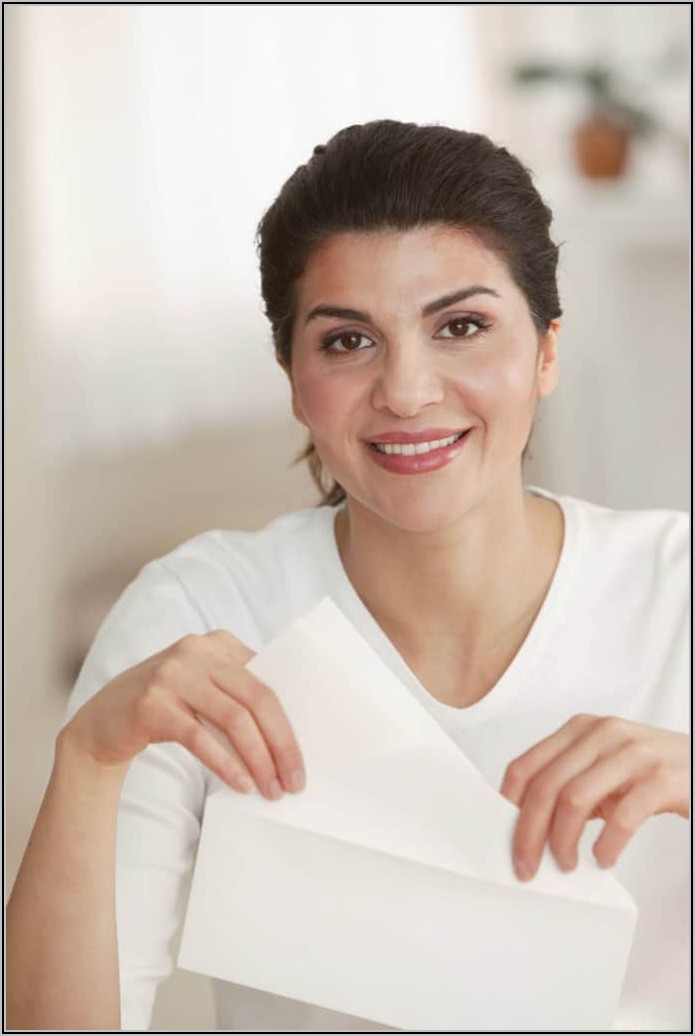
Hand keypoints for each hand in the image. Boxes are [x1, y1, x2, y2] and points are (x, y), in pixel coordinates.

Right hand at [62, 630, 304, 799]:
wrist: (101, 723)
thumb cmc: (166, 710)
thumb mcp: (204, 690)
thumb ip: (240, 698)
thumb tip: (291, 741)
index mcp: (218, 643)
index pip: (268, 681)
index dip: (290, 723)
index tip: (302, 762)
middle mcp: (196, 651)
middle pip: (257, 699)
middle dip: (281, 745)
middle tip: (293, 783)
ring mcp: (172, 674)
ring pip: (233, 718)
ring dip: (258, 759)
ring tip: (269, 789)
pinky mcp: (151, 703)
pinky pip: (200, 737)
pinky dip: (225, 763)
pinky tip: (240, 784)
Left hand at [500, 714, 688, 880]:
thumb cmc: (651, 771)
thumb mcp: (604, 768)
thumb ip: (570, 783)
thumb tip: (527, 824)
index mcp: (580, 729)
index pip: (526, 766)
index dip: (509, 806)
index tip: (505, 839)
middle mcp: (603, 733)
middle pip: (545, 787)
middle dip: (529, 834)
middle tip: (528, 866)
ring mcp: (633, 753)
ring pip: (574, 800)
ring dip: (563, 841)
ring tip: (568, 863)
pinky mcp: (661, 779)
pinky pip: (621, 817)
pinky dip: (606, 846)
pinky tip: (604, 858)